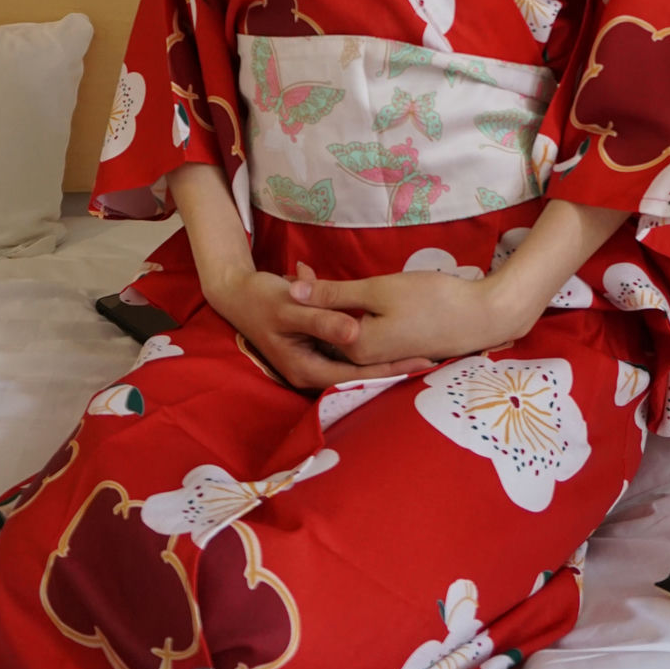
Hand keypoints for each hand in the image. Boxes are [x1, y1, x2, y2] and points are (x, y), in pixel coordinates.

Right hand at [206, 267, 434, 392]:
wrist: (237, 293)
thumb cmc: (262, 299)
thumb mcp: (292, 307)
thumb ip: (323, 319)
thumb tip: (355, 332)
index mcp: (305, 369)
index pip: (357, 375)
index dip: (390, 369)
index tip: (420, 362)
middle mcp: (312, 372)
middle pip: (360, 374)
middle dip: (394, 366)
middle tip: (431, 359)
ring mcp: (315, 361)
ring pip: (357, 363)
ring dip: (385, 356)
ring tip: (423, 351)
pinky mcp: (318, 348)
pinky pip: (349, 350)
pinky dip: (370, 344)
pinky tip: (396, 338)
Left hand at [288, 270, 517, 367]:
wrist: (484, 317)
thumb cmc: (433, 300)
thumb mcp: (379, 289)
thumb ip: (335, 293)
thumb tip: (292, 292)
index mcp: (356, 349)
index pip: (315, 323)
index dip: (303, 294)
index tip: (294, 268)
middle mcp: (366, 360)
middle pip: (328, 329)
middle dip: (313, 301)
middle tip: (299, 269)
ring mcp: (383, 358)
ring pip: (344, 329)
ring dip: (331, 305)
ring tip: (317, 277)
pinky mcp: (397, 350)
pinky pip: (363, 331)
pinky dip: (352, 312)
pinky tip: (351, 293)